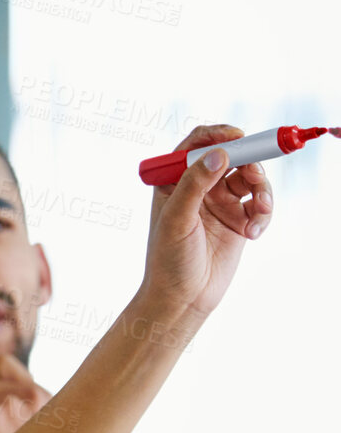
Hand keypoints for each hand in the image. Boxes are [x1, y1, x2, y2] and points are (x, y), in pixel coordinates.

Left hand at [141, 124, 272, 320]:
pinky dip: (264, 212)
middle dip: (249, 161)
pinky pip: (261, 202)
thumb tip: (218, 154)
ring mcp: (220, 201)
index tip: (237, 137)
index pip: (197, 144)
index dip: (218, 135)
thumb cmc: (169, 260)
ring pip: (251, 177)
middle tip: (255, 176)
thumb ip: (195, 185)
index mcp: (174, 181)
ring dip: (262, 190)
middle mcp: (198, 186)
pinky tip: (254, 232)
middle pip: (232, 155)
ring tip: (258, 212)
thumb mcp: (177, 220)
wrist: (183, 298)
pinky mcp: (238, 218)